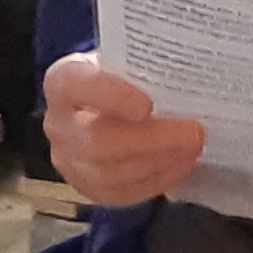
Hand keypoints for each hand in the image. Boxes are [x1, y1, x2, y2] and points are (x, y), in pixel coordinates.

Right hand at [44, 52, 207, 207]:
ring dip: (161, 162)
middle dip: (152, 140)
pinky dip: (158, 179)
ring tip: (194, 147)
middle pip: (97, 141)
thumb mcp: (125, 60)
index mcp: (63, 81)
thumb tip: (188, 76)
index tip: (148, 106)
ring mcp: (69, 161)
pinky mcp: (88, 188)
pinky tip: (182, 163)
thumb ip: (144, 66)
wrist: (106, 105)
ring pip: (112, 173)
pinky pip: (123, 192)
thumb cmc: (122, 78)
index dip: (111, 97)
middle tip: (194, 132)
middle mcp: (58, 124)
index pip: (77, 86)